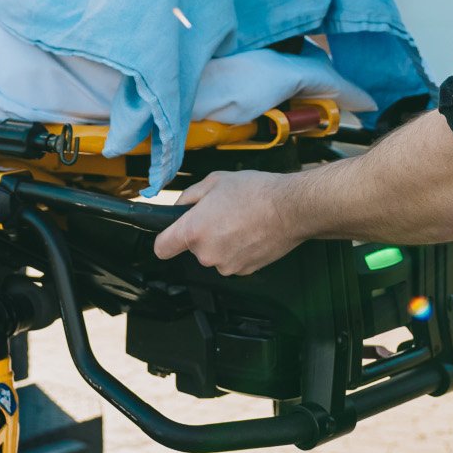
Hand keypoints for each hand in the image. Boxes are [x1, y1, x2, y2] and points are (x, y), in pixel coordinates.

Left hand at [152, 170, 303, 275]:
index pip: (162, 248)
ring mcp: (226, 265)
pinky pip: (232, 260)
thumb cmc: (255, 192)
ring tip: (239, 221)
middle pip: (193, 248)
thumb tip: (179, 207)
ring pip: (214, 254)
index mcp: (194, 230)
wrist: (290, 208)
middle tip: (220, 214)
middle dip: (203, 233)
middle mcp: (207, 253)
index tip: (170, 236)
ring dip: (222, 242)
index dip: (164, 240)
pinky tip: (250, 232)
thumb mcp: (214, 181)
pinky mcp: (245, 271)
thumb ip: (189, 197)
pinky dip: (238, 249)